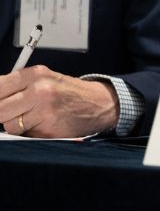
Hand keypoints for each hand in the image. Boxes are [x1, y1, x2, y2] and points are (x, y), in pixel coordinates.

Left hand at [0, 65, 118, 137]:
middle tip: (14, 112)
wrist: (99, 103)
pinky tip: (43, 124)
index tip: (0, 103)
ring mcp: (46, 111)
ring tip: (34, 117)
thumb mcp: (44, 79)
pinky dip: (30, 133)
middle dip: (3, 114)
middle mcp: (41, 90)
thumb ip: (17, 86)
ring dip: (17, 125)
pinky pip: (25, 135)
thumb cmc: (68, 92)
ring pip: (10, 125)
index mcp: (36, 74)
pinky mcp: (49, 130)